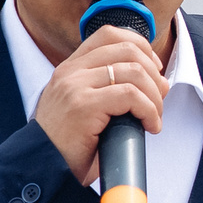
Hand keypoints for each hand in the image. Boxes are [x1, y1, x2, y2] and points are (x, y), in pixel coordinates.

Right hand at [33, 26, 167, 185]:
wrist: (42, 168)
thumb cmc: (70, 146)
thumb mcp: (86, 107)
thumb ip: (108, 88)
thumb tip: (155, 82)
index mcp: (71, 67)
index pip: (110, 34)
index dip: (141, 47)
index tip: (154, 70)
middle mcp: (71, 71)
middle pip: (128, 49)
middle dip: (154, 74)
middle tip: (159, 98)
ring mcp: (76, 86)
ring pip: (134, 72)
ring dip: (155, 96)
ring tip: (154, 117)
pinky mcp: (83, 105)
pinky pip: (130, 96)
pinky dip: (149, 110)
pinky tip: (150, 126)